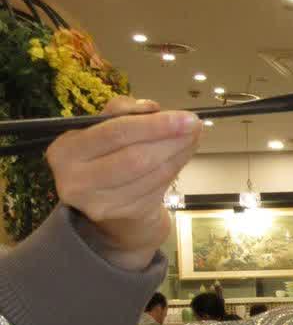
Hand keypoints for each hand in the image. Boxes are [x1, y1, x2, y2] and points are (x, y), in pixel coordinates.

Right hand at [46, 95, 202, 269]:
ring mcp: (100, 203)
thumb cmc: (102, 154)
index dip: (153, 124)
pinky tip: (183, 155)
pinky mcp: (122, 215)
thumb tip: (153, 109)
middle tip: (194, 125)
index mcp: (66, 150)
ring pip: (150, 175)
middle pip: (135, 157)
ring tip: (193, 137)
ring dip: (177, 154)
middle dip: (170, 139)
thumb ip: (121, 112)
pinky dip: (174, 169)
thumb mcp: (100, 128)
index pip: (115, 132)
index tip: (185, 116)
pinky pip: (156, 189)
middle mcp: (77, 180)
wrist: (103, 200)